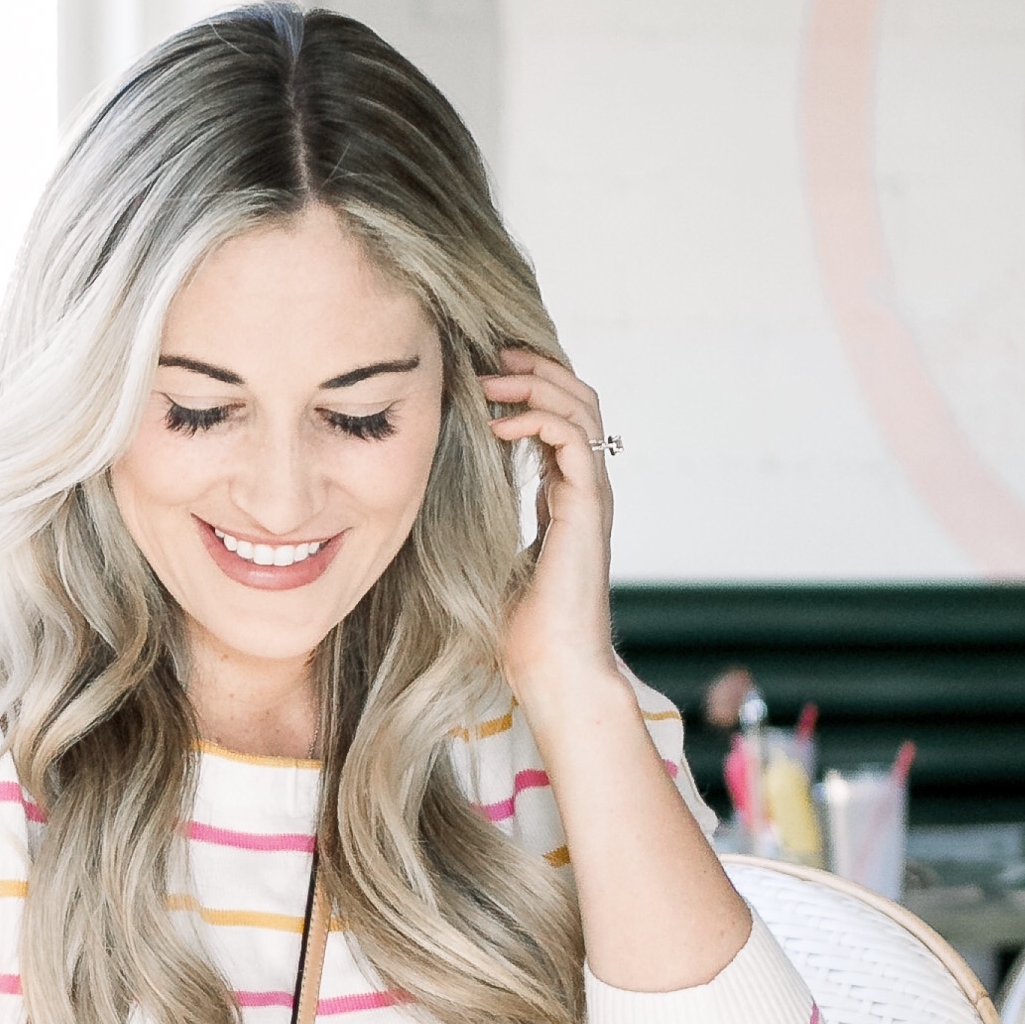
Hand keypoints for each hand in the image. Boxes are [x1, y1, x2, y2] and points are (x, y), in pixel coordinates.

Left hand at [483, 347, 619, 725]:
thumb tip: (432, 498)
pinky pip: (572, 436)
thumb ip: (477, 520)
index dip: (526, 385)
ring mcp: (592, 495)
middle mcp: (585, 488)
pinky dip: (536, 417)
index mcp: (566, 496)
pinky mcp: (588, 505)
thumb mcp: (487, 557)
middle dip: (534, 367)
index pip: (560, 416)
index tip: (481, 373)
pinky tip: (498, 423)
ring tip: (489, 379)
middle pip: (578, 397)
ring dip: (533, 382)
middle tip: (488, 355)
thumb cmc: (518, 627)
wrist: (551, 668)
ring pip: (581, 406)